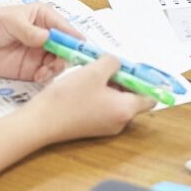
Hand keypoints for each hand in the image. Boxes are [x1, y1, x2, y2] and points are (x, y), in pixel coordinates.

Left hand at [0, 3, 78, 81]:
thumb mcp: (11, 21)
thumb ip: (30, 31)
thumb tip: (47, 38)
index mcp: (44, 17)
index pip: (66, 28)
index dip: (75, 39)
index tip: (81, 49)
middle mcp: (46, 35)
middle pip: (66, 48)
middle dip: (67, 56)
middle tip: (60, 63)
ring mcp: (39, 53)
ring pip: (58, 63)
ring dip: (56, 68)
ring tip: (45, 71)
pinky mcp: (31, 69)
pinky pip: (46, 74)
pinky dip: (46, 77)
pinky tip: (39, 76)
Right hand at [22, 55, 152, 143]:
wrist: (40, 122)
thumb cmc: (68, 98)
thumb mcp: (94, 71)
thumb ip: (112, 63)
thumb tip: (117, 64)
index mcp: (125, 110)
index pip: (150, 97)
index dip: (145, 80)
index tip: (133, 68)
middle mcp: (119, 122)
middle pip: (132, 98)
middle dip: (124, 79)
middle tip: (109, 65)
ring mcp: (105, 127)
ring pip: (117, 102)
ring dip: (110, 86)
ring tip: (94, 73)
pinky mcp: (92, 127)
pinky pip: (104, 108)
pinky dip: (100, 95)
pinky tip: (85, 85)